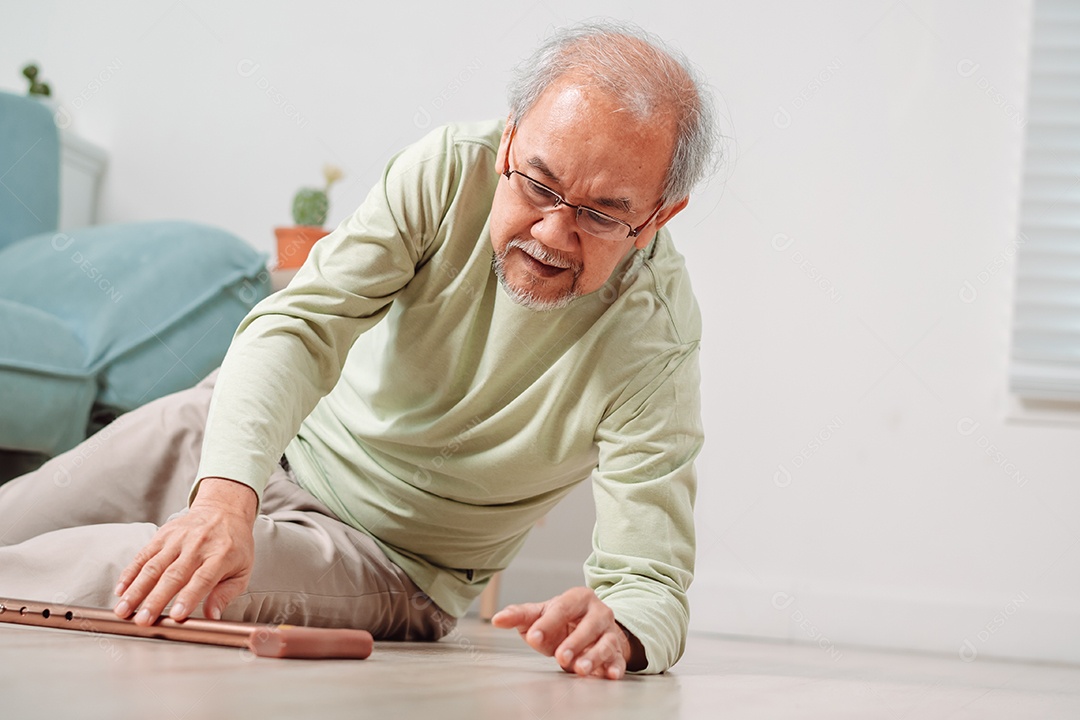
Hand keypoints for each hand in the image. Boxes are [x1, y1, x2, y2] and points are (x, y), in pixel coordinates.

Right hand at [113, 477, 257, 625]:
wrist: (223, 510)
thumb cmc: (234, 546)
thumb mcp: (242, 570)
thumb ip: (226, 594)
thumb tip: (212, 617)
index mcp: (221, 555)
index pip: (203, 578)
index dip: (189, 597)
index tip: (177, 616)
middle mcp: (198, 546)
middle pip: (173, 575)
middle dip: (156, 599)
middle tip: (142, 621)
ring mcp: (178, 539)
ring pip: (153, 566)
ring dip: (136, 590)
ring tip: (123, 610)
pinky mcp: (163, 535)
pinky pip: (143, 555)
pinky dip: (130, 573)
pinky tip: (120, 590)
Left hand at [491, 586, 643, 679]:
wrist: (590, 630)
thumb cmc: (563, 622)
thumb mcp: (541, 615)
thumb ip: (519, 616)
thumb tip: (498, 619)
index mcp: (578, 598)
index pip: (563, 608)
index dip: (548, 622)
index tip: (534, 637)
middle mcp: (598, 613)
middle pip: (590, 625)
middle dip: (575, 642)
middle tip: (560, 656)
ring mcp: (610, 632)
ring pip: (606, 643)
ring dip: (594, 657)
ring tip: (580, 669)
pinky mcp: (617, 651)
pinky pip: (619, 660)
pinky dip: (616, 667)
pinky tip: (610, 675)